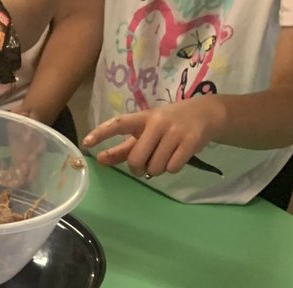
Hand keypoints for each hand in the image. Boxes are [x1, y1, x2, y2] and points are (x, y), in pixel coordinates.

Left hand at [82, 99, 224, 177]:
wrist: (206, 114)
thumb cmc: (169, 125)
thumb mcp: (147, 130)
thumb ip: (124, 147)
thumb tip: (101, 159)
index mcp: (143, 118)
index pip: (119, 124)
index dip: (102, 133)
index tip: (86, 143)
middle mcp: (157, 122)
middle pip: (136, 160)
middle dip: (138, 168)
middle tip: (146, 165)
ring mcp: (174, 131)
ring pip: (154, 167)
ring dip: (157, 169)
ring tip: (166, 155)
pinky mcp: (189, 142)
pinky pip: (171, 168)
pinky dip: (172, 168)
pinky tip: (178, 156)